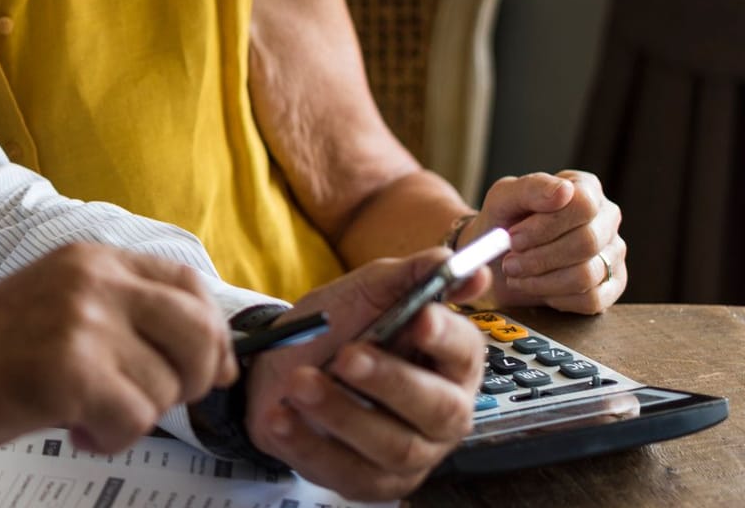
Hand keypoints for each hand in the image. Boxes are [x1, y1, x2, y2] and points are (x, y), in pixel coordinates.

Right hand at [0, 243, 235, 461]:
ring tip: (85, 412)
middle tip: (152, 400)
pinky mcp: (71, 370)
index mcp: (92, 258)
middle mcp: (93, 280)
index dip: (212, 331)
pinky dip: (109, 439)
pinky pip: (134, 420)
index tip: (212, 368)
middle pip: (198, 330)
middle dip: (192, 378)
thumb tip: (211, 357)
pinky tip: (75, 429)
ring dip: (134, 416)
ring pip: (166, 387)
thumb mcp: (59, 305)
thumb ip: (125, 313)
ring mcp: (83, 321)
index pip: (187, 282)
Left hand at [246, 250, 488, 501]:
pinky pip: (346, 472)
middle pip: (439, 409)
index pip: (466, 352)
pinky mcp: (370, 482)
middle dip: (391, 382)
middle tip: (346, 356)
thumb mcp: (367, 291)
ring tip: (299, 382)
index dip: (445, 337)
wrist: (278, 365)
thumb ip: (410, 275)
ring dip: (342, 412)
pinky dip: (308, 443)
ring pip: (393, 446)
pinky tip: (281, 416)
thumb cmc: (335, 328)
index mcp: (449, 362)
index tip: (418, 319)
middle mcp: (442, 413)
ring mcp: (410, 455)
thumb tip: (460, 261)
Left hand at [467, 169, 624, 312]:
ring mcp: (613, 253)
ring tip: (516, 274)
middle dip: (539, 258)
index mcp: (586, 188)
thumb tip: (564, 191)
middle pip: (587, 242)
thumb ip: (531, 188)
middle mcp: (606, 219)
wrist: (497, 256)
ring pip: (587, 274)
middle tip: (509, 262)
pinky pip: (591, 299)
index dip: (546, 226)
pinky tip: (537, 286)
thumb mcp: (504, 198)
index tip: (513, 238)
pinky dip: (555, 297)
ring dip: (542, 280)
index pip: (583, 205)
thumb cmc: (504, 222)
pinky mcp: (611, 285)